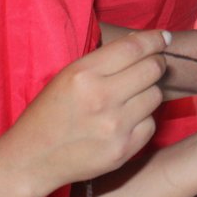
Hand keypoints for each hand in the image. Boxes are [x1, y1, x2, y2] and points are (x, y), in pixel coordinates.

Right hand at [11, 29, 165, 188]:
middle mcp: (101, 98)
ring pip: (155, 96)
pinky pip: (151, 124)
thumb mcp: (67, 76)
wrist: (33, 159)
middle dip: (157, 63)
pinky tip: (126, 120)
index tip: (163, 38)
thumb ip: (103, 60)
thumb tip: (141, 43)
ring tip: (132, 96)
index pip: (133, 48)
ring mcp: (114, 126)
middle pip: (152, 69)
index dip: (154, 39)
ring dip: (149, 91)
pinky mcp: (123, 150)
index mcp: (83, 74)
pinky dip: (143, 119)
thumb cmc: (49, 113)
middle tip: (152, 64)